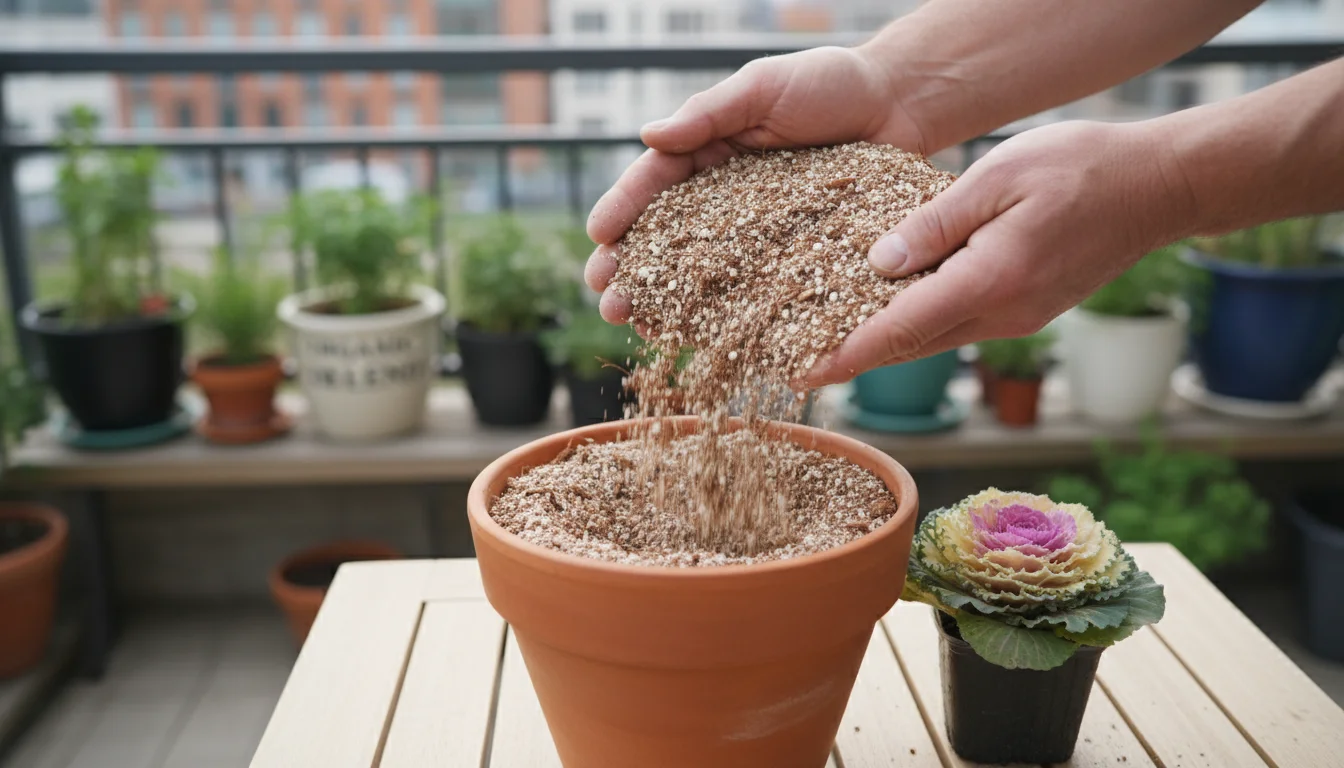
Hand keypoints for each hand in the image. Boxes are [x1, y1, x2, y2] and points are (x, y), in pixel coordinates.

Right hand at [584, 45, 926, 322]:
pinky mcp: (792, 260)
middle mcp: (723, 199)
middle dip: (631, 271)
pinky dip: (725, 317)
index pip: (653, 182)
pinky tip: (700, 340)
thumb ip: (708, 113)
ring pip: (701, 274)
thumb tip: (649, 136)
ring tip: (637, 328)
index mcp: (706, 152)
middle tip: (606, 300)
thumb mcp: (763, 88)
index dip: (624, 209)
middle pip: (666, 238)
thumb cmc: (830, 84)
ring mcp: (756, 234)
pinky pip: (754, 292)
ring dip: (665, 304)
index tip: (599, 236)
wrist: (901, 105)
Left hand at [806, 120, 1193, 385]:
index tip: (801, 373)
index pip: (899, 330)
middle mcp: (1000, 315)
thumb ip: (934, 224)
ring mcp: (1015, 319)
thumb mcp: (996, 177)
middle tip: (797, 365)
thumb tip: (878, 264)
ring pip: (932, 338)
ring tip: (828, 340)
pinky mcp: (1024, 312)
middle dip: (852, 358)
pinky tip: (889, 307)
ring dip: (883, 343)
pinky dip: (917, 323)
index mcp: (989, 281)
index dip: (845, 354)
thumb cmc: (1080, 168)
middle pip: (908, 346)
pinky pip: (956, 324)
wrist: (1157, 188)